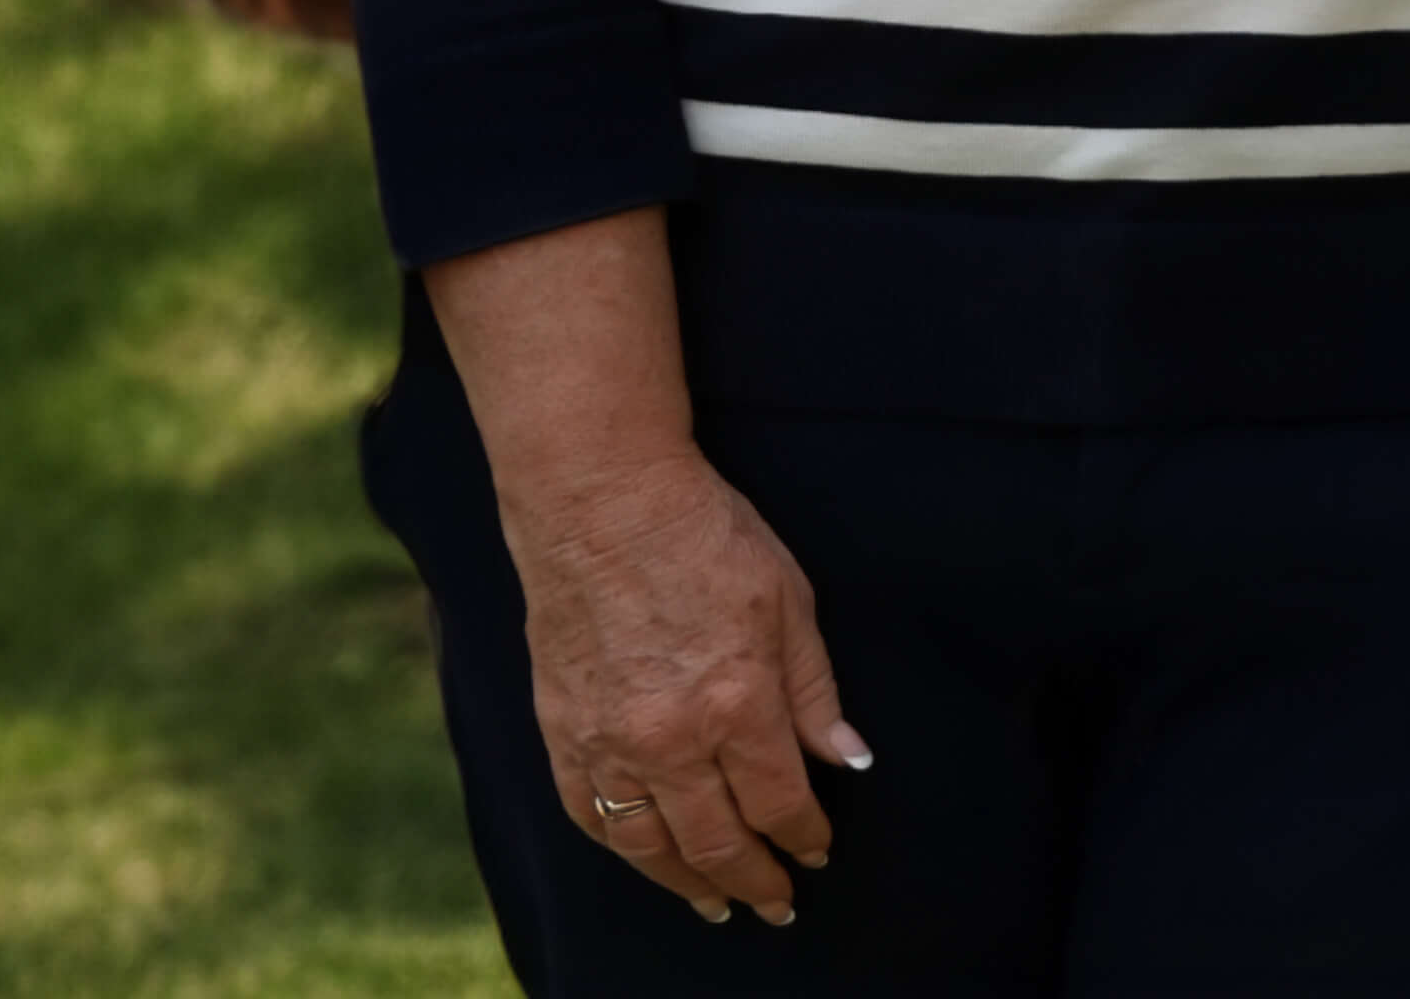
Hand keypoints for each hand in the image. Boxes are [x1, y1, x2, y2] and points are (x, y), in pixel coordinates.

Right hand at [504, 450, 866, 929]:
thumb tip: (849, 760)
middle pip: (717, 840)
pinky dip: (623, 848)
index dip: (803, 836)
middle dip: (755, 879)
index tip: (819, 853)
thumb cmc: (708, 539)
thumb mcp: (790, 602)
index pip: (779, 802)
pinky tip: (648, 859)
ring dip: (689, 883)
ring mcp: (606, 741)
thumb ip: (815, 691)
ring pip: (649, 845)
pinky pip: (590, 815)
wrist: (602, 504)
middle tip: (778, 905)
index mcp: (736, 703)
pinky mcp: (560, 732)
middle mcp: (668, 738)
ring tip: (718, 904)